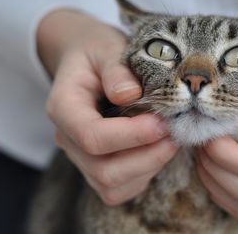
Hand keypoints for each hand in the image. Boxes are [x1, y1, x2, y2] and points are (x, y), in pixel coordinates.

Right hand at [38, 9, 177, 204]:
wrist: (88, 61)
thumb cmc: (97, 52)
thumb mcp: (105, 47)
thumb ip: (115, 69)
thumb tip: (129, 94)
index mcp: (63, 108)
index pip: (91, 136)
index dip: (130, 135)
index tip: (161, 122)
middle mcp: (67, 138)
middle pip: (102, 170)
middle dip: (146, 156)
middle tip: (174, 133)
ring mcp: (81, 157)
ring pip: (111, 186)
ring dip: (148, 167)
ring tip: (170, 140)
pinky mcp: (97, 167)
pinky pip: (119, 189)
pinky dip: (144, 175)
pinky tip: (159, 150)